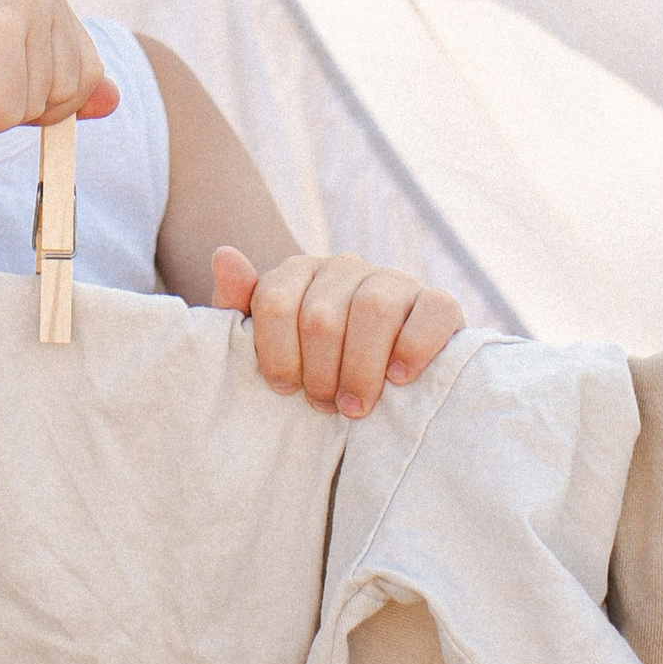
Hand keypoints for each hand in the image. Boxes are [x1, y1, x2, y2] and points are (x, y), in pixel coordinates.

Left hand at [210, 245, 465, 416]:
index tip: (284, 390)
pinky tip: (399, 378)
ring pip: (374, 309)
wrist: (378, 377)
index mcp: (299, 272)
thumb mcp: (265, 345)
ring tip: (355, 408)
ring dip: (360, 369)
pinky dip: (414, 347)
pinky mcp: (438, 302)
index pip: (274, 301)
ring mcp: (394, 281)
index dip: (277, 355)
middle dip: (319, 372)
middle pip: (321, 315)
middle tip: (324, 407)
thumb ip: (237, 307)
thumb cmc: (310, 367)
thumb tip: (224, 255)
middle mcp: (345, 268)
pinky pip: (431, 311)